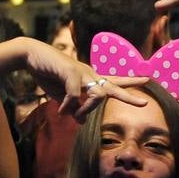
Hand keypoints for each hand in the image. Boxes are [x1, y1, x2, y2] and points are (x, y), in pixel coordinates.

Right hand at [21, 39, 146, 120]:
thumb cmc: (48, 73)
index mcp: (89, 79)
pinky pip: (74, 94)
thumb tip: (82, 122)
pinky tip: (61, 111)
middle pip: (113, 86)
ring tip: (73, 114)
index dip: (130, 83)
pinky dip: (68, 105)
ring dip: (88, 109)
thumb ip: (73, 107)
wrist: (31, 56)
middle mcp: (89, 74)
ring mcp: (81, 72)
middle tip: (144, 103)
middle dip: (128, 96)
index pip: (114, 81)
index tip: (147, 80)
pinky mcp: (70, 71)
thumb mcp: (61, 96)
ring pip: (97, 95)